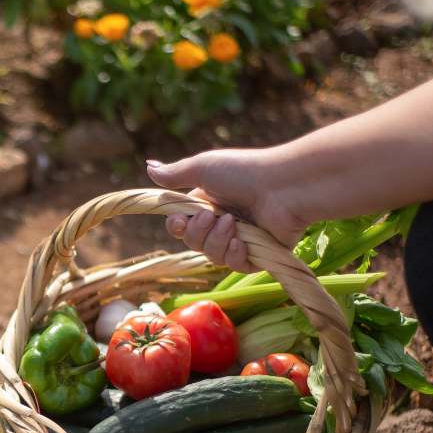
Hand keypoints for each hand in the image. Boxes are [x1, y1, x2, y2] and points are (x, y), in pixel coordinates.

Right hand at [146, 148, 309, 271]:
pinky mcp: (259, 255)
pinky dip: (235, 255)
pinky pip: (235, 266)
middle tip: (212, 217)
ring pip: (212, 256)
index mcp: (208, 203)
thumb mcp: (203, 168)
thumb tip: (148, 166)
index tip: (179, 221)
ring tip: (233, 223)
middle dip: (198, 233)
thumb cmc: (244, 172)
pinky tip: (242, 243)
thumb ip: (175, 174)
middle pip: (193, 243)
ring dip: (218, 241)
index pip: (181, 225)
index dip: (176, 227)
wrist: (284, 186)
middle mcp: (222, 222)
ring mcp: (241, 239)